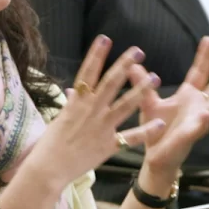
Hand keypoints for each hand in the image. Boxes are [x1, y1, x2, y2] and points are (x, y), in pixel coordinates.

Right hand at [24, 36, 165, 190]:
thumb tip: (72, 89)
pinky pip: (131, 137)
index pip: (87, 73)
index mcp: (76, 102)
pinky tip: (160, 123)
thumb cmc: (50, 145)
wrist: (48, 169)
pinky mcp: (108, 145)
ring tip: (156, 77)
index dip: (96, 55)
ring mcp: (101, 127)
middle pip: (110, 83)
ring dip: (141, 90)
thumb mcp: (59, 119)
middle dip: (125, 65)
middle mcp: (90, 111)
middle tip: (139, 51)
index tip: (106, 39)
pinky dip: (146, 131)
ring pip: (125, 105)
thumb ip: (71, 103)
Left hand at [137, 37, 208, 184]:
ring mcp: (197, 121)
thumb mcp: (147, 103)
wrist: (155, 159)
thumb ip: (142, 84)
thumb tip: (132, 65)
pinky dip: (203, 122)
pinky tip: (206, 115)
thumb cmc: (156, 131)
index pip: (201, 72)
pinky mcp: (190, 137)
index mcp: (188, 97)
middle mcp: (198, 107)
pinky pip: (198, 129)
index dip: (205, 56)